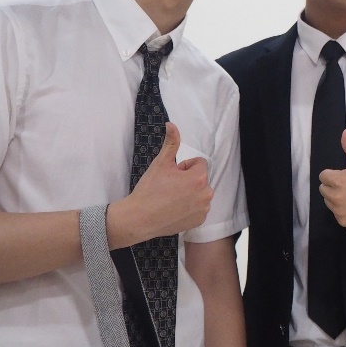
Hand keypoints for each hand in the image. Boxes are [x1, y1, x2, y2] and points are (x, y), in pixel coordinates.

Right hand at [108, 122, 213, 247]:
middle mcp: (206, 194)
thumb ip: (171, 142)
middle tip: (169, 187)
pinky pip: (198, 208)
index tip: (171, 175)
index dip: (183, 167)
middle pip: (200, 178)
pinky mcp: (199, 221)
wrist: (139, 219)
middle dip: (188, 179)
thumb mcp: (160, 163)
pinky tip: (174, 210)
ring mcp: (204, 209)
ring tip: (170, 199)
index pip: (198, 163)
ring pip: (199, 193)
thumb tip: (172, 125)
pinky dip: (189, 207)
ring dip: (190, 193)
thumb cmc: (149, 190)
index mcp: (199, 178)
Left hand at [319, 129, 345, 228]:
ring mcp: (338, 210)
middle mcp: (334, 196)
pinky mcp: (343, 221)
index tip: (345, 176)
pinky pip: (337, 213)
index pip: (324, 176)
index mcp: (337, 180)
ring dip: (336, 198)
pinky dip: (343, 210)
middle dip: (333, 186)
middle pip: (324, 189)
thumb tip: (345, 132)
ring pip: (329, 202)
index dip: (334, 174)